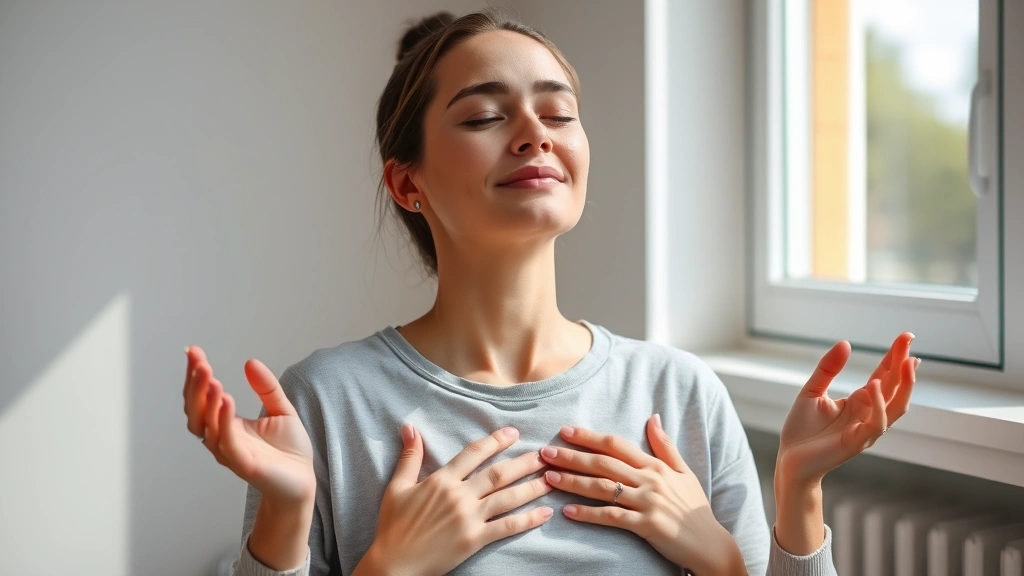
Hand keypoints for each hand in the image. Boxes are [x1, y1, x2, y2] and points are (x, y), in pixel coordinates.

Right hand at [182, 346, 315, 504]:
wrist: (303, 481)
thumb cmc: (289, 451)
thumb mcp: (281, 410)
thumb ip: (267, 388)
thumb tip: (250, 362)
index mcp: (227, 424)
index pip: (203, 397)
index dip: (196, 376)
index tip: (194, 352)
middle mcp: (222, 438)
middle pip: (195, 411)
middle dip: (194, 385)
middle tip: (199, 361)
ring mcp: (230, 451)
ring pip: (205, 426)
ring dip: (206, 401)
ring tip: (211, 377)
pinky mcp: (243, 464)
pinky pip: (227, 441)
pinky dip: (224, 420)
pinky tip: (227, 399)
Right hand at [358, 426, 553, 575]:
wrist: (394, 564)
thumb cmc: (393, 526)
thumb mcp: (397, 487)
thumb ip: (409, 457)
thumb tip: (410, 427)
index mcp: (441, 480)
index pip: (473, 453)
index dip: (495, 441)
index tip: (514, 433)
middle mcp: (459, 496)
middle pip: (498, 474)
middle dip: (523, 462)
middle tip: (544, 454)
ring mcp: (468, 518)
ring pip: (507, 498)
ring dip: (531, 487)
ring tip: (551, 479)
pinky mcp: (474, 540)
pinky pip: (506, 527)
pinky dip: (527, 520)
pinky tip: (544, 513)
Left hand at [538, 418, 741, 574]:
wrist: (711, 543)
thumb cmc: (695, 507)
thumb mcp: (685, 471)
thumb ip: (665, 445)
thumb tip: (653, 417)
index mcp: (655, 465)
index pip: (615, 445)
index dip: (589, 437)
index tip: (565, 431)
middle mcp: (649, 480)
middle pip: (603, 463)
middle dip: (572, 456)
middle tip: (545, 452)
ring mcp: (647, 502)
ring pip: (603, 488)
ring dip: (574, 482)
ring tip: (550, 478)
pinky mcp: (646, 526)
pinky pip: (612, 517)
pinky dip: (589, 514)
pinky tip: (568, 511)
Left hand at [776, 333, 917, 485]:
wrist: (789, 460)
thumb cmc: (802, 430)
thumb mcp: (812, 391)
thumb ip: (828, 369)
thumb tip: (846, 343)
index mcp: (859, 402)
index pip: (883, 376)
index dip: (894, 357)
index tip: (905, 337)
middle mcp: (868, 414)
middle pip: (894, 387)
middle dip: (903, 364)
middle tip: (909, 339)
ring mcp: (866, 429)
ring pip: (896, 407)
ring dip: (904, 385)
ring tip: (907, 362)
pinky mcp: (857, 442)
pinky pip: (877, 423)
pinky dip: (879, 405)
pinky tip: (875, 385)